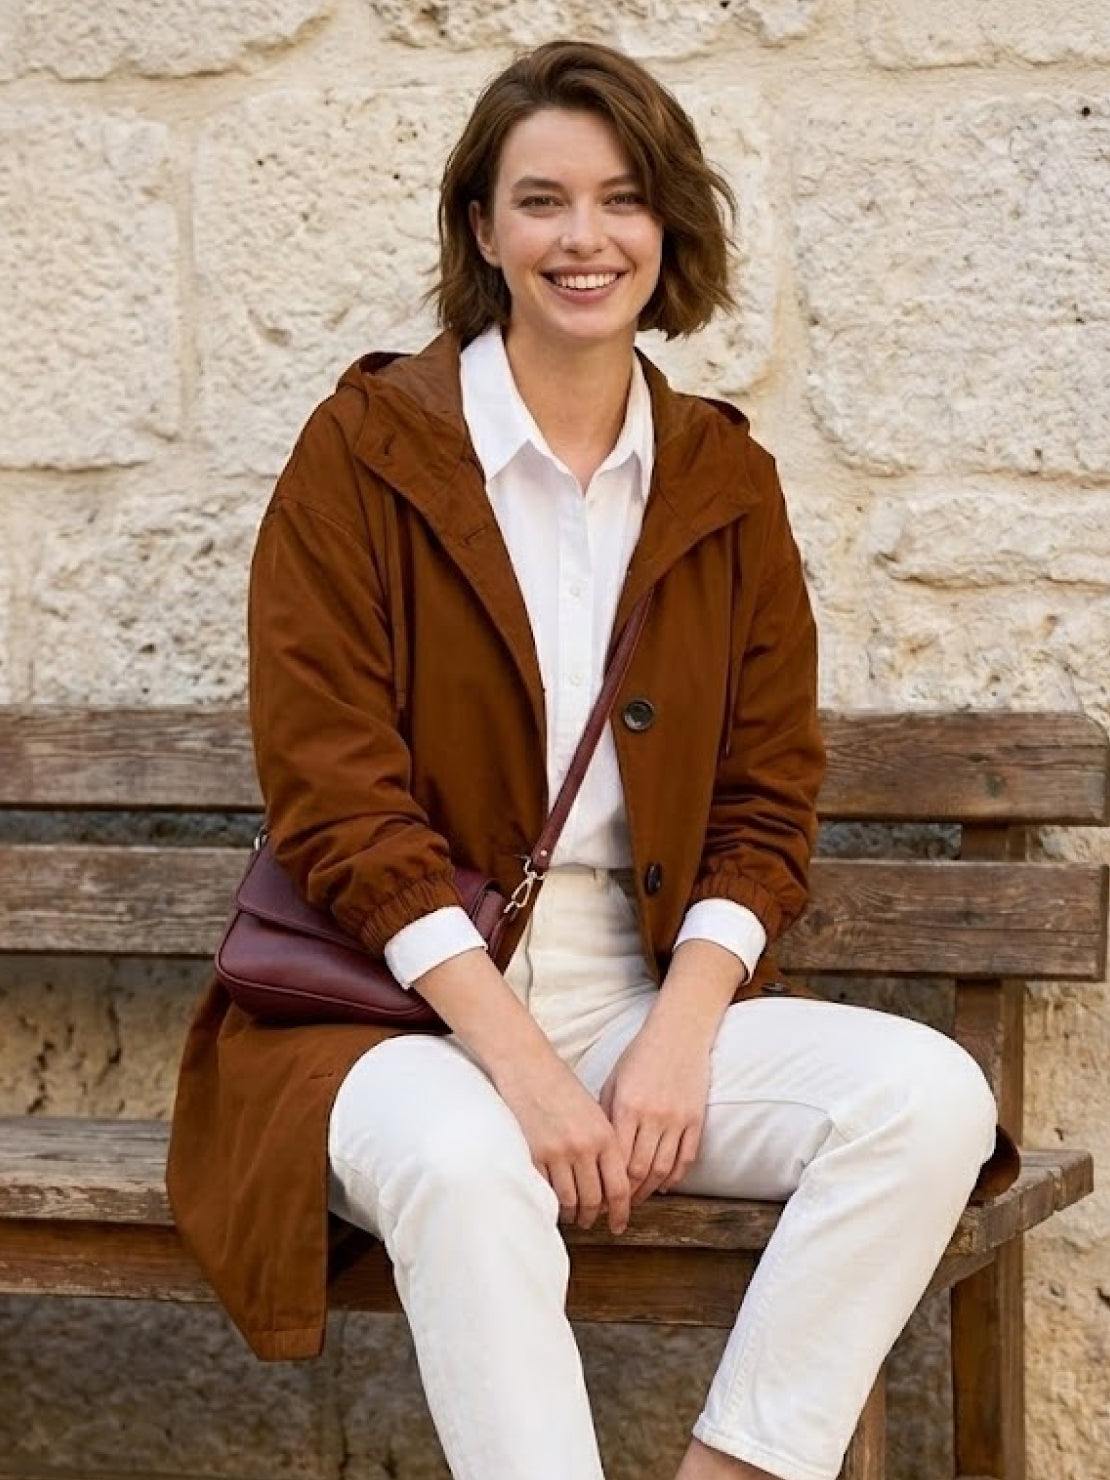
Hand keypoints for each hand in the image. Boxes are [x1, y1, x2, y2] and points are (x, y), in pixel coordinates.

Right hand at [493, 1052, 632, 1235]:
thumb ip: (604, 1143)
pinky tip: (553, 1203)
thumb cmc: (561, 1084)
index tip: (618, 1225)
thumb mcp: (594, 1111)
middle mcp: (584, 1147)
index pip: (618, 1187)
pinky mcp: (534, 1155)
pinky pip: (547, 1191)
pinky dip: (551, 1202)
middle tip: (592, 1222)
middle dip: (594, 1217)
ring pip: (570, 1201)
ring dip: (573, 1214)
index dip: (620, 1212)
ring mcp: (558, 1153)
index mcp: (605, 1135)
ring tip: (573, 1216)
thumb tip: (610, 1179)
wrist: (528, 1067)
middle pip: (594, 1200)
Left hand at [597, 1010, 711, 1205]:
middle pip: (639, 1170)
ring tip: (639, 1201)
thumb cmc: (640, 1055)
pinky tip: (663, 1185)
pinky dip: (675, 1176)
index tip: (600, 1197)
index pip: (616, 1158)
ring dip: (650, 1190)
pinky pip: (686, 1158)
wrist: (679, 1033)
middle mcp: (652, 1116)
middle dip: (627, 1195)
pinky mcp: (696, 1119)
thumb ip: (607, 1115)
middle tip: (618, 1209)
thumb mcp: (615, 1081)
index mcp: (627, 1107)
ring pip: (663, 1169)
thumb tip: (598, 1152)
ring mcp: (677, 1119)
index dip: (608, 1183)